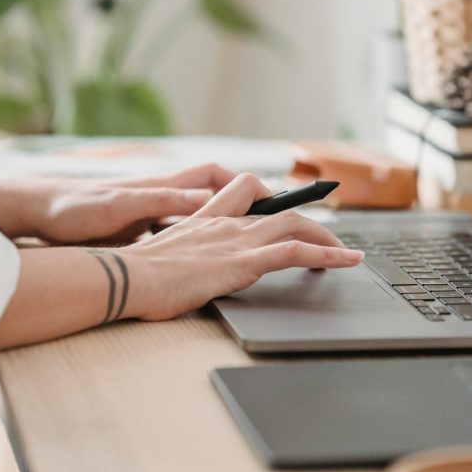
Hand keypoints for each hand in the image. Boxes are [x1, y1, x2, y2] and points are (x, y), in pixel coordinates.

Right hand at [0, 172, 363, 357]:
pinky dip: (327, 255)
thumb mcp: (159, 261)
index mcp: (204, 220)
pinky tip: (348, 262)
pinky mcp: (243, 262)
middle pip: (276, 207)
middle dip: (307, 218)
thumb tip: (175, 272)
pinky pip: (294, 252)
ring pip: (294, 224)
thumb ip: (177, 258)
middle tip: (327, 235)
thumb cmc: (133, 278)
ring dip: (327, 237)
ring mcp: (236, 240)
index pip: (243, 193)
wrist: (124, 278)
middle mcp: (224, 223)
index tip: (286, 207)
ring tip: (347, 253)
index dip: (268, 196)